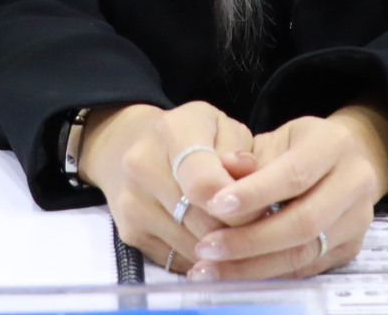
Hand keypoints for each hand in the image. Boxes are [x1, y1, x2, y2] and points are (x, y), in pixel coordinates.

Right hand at [77, 101, 260, 273]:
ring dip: (220, 248)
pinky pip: (177, 260)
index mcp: (172, 132)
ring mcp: (132, 203)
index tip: (259, 208)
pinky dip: (198, 256)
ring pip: (192, 247)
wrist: (131, 145)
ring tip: (233, 229)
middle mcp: (143, 166)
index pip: (204, 184)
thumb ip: (243, 154)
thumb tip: (250, 178)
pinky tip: (207, 238)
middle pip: (202, 222)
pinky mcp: (128, 233)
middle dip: (237, 229)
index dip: (237, 205)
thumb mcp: (224, 128)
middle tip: (255, 223)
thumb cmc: (193, 135)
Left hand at [185, 104, 387, 280]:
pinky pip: (306, 268)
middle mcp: (355, 181)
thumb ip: (245, 162)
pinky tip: (236, 272)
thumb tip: (215, 187)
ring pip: (305, 252)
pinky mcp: (351, 246)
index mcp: (334, 144)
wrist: (343, 160)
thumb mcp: (272, 141)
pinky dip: (268, 273)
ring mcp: (358, 218)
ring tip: (213, 267)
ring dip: (254, 265)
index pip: (295, 174)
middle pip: (304, 221)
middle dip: (250, 239)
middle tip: (208, 247)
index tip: (215, 206)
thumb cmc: (297, 148)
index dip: (254, 193)